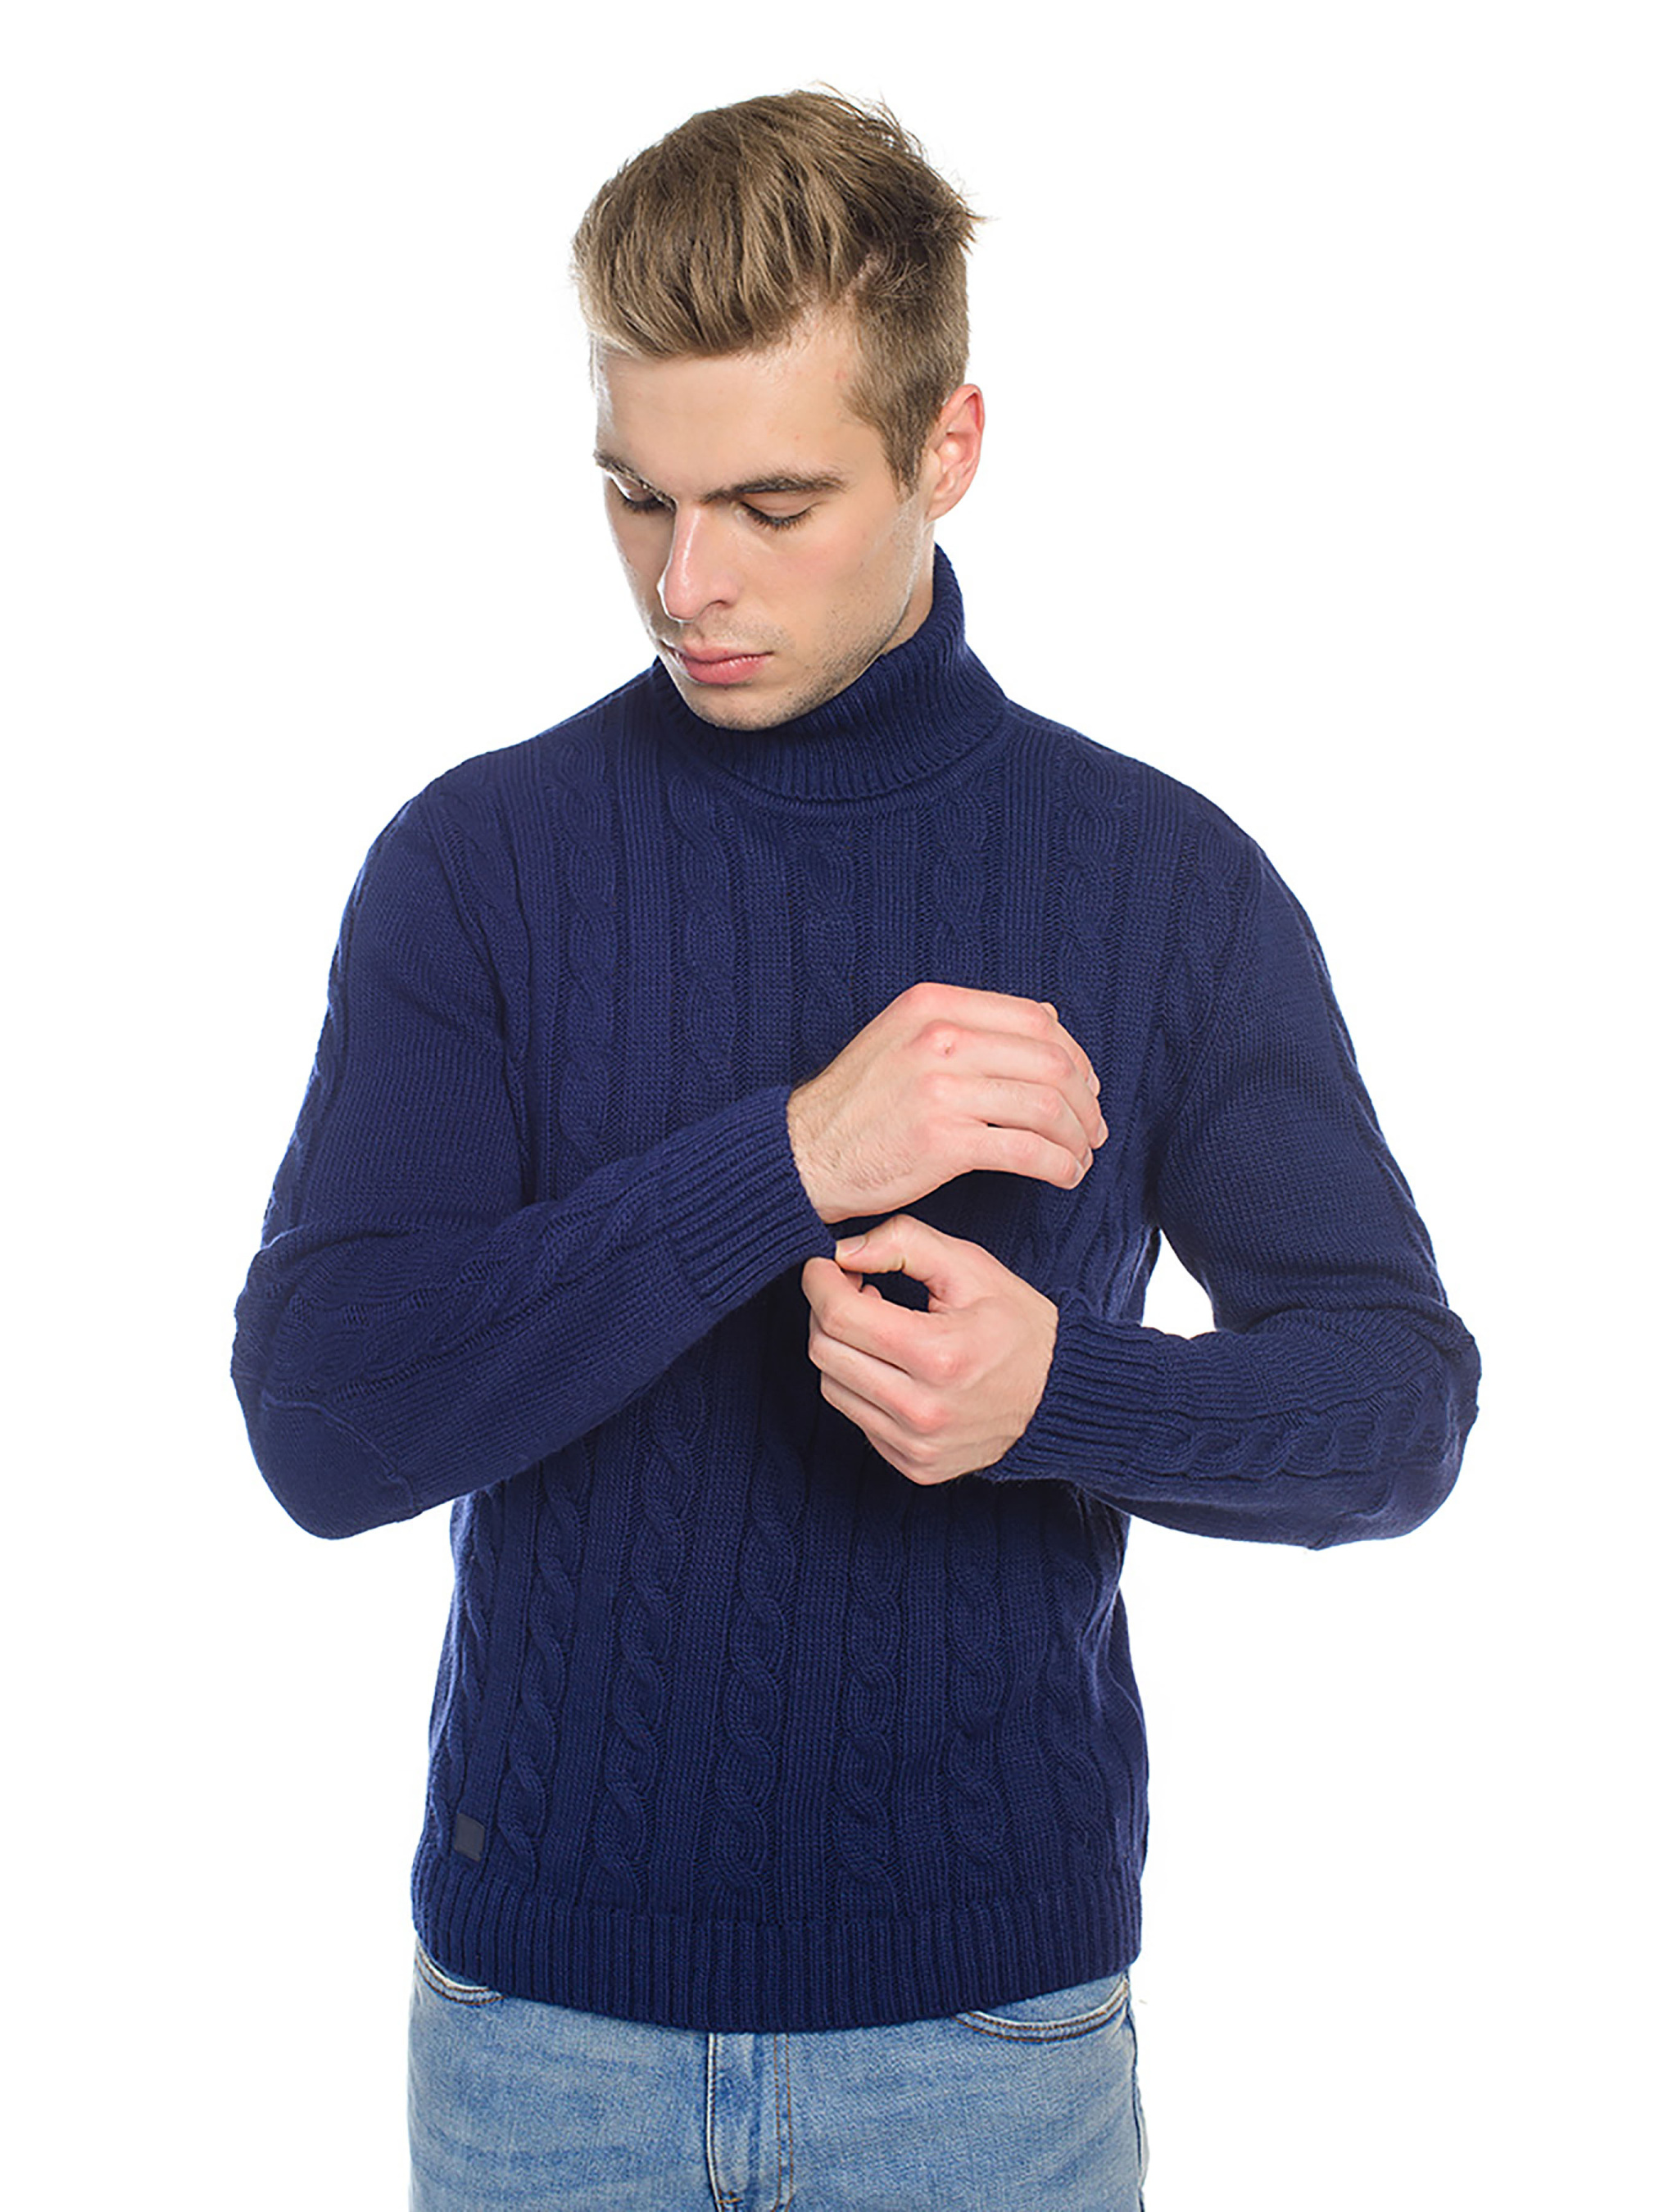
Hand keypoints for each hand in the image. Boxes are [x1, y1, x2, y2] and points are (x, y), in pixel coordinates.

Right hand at [787, 982, 1106, 1223]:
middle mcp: (940, 1037)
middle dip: (1085, 1100)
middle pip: (1051, 1061)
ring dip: (1077, 1136)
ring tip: (1080, 1157)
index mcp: (934, 1005)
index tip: (1085, 1085)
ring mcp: (941, 1089)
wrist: (803, 1151)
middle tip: (1092, 1128)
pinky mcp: (942, 1141)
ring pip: (1046, 1106)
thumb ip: (969, 1023)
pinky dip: (1058, 1165)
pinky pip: (1026, 1151)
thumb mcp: (904, 1036)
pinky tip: (1063, 1176)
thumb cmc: (858, 1101)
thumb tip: (1047, 1018)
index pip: (1037, 1018)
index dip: (1075, 1054)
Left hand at [802, 1216, 1057, 1484]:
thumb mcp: (970, 1267)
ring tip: (877, 1327)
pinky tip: (892, 1365)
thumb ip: (904, 1242)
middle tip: (855, 1289)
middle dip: (827, 1310)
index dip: (821, 1281)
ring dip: (841, 1349)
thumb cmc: (1017, 1325)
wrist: (1059, 1396)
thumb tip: (843, 1251)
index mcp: (938, 1354)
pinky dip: (861, 1385)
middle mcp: (923, 1410)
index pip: (840, 1316)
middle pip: (825, 1352)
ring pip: (833, 1387)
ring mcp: (917, 1445)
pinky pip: (857, 1417)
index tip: (825, 1265)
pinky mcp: (914, 1464)